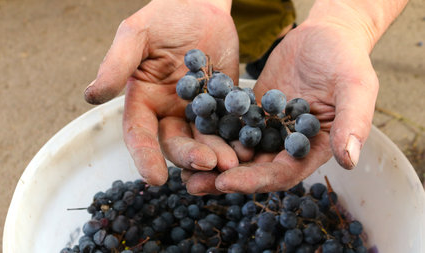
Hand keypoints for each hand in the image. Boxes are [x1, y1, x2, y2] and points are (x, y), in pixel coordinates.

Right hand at [84, 0, 239, 185]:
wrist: (201, 7)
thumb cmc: (164, 17)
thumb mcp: (137, 34)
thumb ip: (117, 63)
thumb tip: (91, 95)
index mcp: (143, 101)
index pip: (139, 134)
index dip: (145, 156)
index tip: (155, 178)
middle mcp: (168, 112)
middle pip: (174, 144)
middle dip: (190, 157)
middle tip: (209, 163)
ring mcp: (196, 112)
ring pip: (203, 141)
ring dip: (216, 154)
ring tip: (233, 162)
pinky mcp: (222, 106)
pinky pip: (229, 127)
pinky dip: (237, 139)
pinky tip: (248, 147)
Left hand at [185, 20, 378, 193]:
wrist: (325, 35)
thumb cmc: (345, 59)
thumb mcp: (355, 87)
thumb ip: (352, 122)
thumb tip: (350, 161)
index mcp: (313, 148)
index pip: (283, 173)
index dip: (256, 180)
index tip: (226, 182)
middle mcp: (287, 145)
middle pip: (254, 169)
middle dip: (224, 178)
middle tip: (192, 184)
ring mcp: (267, 129)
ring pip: (237, 152)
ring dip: (212, 162)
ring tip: (182, 170)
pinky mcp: (252, 112)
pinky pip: (230, 126)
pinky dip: (212, 134)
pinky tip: (188, 137)